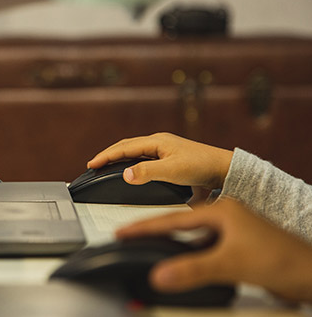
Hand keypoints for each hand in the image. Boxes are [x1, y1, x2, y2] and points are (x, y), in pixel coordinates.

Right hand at [87, 132, 232, 189]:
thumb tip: (124, 174)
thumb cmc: (202, 166)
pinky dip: (130, 162)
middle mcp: (158, 142)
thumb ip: (147, 172)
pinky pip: (143, 157)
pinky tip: (130, 170)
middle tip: (94, 165)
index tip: (91, 164)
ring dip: (119, 158)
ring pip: (134, 151)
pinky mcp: (170, 157)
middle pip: (126, 146)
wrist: (224, 169)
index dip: (105, 156)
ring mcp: (164, 149)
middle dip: (108, 155)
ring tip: (106, 167)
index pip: (123, 148)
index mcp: (156, 141)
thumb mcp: (172, 171)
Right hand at [116, 197, 311, 301]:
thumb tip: (158, 275)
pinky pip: (203, 247)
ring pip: (192, 236)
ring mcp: (233, 230)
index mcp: (220, 209)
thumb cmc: (284, 260)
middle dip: (152, 230)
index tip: (122, 231)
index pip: (172, 219)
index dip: (144, 226)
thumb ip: (192, 270)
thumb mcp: (231, 263)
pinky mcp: (238, 246)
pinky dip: (188, 254)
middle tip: (129, 235)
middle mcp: (225, 215)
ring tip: (149, 246)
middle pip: (179, 222)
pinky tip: (182, 262)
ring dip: (171, 242)